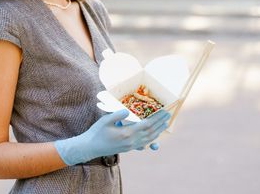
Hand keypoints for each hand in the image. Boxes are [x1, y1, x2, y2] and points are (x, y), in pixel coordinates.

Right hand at [54, 109, 170, 164]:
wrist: (90, 148)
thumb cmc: (96, 132)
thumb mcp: (105, 120)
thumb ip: (117, 115)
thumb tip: (127, 110)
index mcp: (127, 133)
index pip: (147, 125)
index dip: (157, 118)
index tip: (164, 112)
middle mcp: (131, 141)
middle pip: (151, 132)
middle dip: (160, 123)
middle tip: (168, 116)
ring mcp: (130, 146)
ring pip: (148, 139)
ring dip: (158, 131)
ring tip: (164, 124)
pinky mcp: (128, 148)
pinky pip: (143, 144)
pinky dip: (151, 140)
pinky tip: (154, 138)